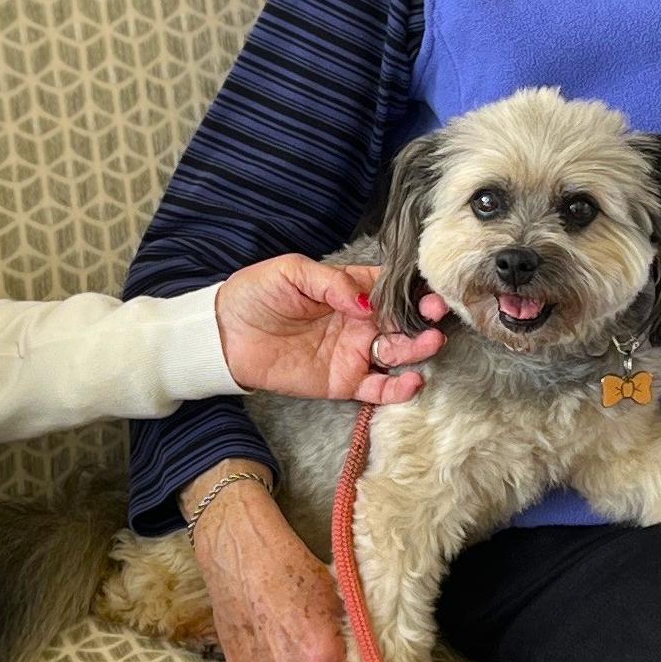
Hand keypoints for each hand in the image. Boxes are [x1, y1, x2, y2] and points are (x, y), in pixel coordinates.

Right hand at [183, 465, 348, 661]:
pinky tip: (264, 632)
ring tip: (285, 632)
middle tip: (312, 638)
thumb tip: (369, 654)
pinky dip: (265, 661)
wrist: (241, 551)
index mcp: (323, 660)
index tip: (342, 656)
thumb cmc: (293, 567)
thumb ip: (353, 634)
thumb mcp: (337, 596)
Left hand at [215, 256, 447, 402]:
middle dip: (423, 319)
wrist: (225, 335)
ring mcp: (353, 352)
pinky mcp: (342, 382)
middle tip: (435, 317)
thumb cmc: (256, 294)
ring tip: (428, 344)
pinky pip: (377, 388)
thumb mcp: (292, 272)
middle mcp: (359, 321)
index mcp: (351, 289)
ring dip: (417, 350)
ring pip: (396, 353)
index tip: (430, 290)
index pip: (392, 287)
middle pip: (403, 321)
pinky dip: (397, 389)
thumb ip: (332, 283)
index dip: (414, 289)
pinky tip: (412, 382)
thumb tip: (366, 301)